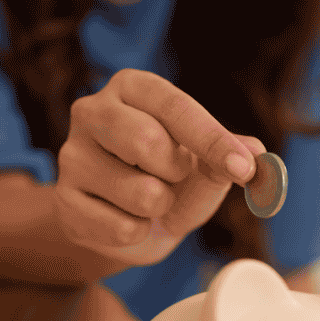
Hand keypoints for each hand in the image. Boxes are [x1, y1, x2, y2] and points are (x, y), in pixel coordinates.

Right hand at [54, 68, 266, 265]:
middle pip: (146, 141)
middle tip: (175, 177)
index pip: (175, 107)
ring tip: (149, 200)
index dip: (213, 140)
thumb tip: (256, 155)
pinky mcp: (64, 200)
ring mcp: (72, 156)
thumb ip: (227, 156)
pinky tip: (126, 219)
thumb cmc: (166, 179)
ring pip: (141, 193)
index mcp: (131, 88)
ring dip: (161, 207)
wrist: (125, 221)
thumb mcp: (203, 165)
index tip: (244, 168)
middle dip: (177, 172)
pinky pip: (122, 228)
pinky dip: (139, 233)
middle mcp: (91, 112)